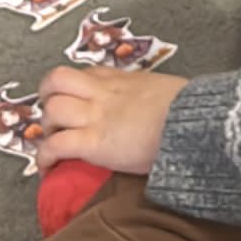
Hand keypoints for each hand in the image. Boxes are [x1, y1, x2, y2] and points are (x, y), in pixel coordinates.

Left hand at [35, 65, 186, 176]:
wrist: (194, 124)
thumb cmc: (192, 110)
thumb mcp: (170, 90)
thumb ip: (156, 96)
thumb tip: (163, 106)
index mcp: (124, 80)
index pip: (87, 73)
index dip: (74, 88)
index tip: (75, 100)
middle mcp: (104, 93)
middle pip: (58, 81)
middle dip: (48, 98)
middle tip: (53, 117)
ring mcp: (96, 116)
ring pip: (53, 109)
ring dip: (47, 127)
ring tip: (52, 142)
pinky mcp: (94, 142)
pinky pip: (57, 145)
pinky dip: (46, 156)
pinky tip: (47, 167)